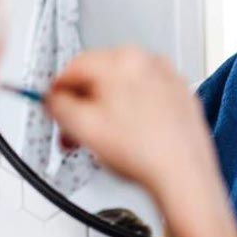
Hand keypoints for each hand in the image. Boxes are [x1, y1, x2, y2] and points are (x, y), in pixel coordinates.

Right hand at [43, 47, 223, 201]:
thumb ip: (57, 106)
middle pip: (100, 76)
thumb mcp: (82, 128)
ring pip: (124, 88)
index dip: (57, 92)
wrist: (184, 176)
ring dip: (107, 110)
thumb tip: (52, 99)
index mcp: (122, 60)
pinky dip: (135, 113)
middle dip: (83, 105)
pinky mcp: (181, 97)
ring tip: (103, 139)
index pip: (74, 67)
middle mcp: (149, 62)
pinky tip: (131, 138)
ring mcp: (168, 78)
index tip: (54, 107)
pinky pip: (147, 99)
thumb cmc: (144, 154)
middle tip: (75, 131)